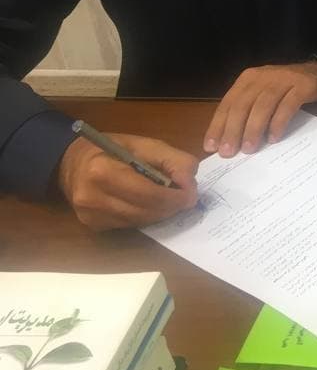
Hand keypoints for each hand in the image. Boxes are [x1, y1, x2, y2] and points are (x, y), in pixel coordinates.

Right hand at [58, 133, 198, 230]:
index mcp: (103, 172)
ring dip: (161, 213)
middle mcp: (92, 198)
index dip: (175, 197)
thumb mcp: (144, 144)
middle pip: (145, 211)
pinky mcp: (93, 225)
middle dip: (172, 206)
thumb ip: (173, 160)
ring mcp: (91, 215)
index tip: (192, 194)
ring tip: (171, 199)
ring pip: (140, 222)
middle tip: (187, 198)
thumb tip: (189, 183)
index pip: (148, 194)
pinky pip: (130, 225)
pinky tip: (150, 204)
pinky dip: (146, 216)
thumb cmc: (112, 149)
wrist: (71, 163)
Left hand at [204, 61, 316, 156]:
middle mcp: (263, 76)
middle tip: (228, 151)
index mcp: (248, 79)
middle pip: (243, 104)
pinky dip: (278, 123)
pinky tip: (273, 138)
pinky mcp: (303, 86)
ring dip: (253, 128)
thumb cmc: (287, 89)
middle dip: (233, 129)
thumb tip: (229, 140)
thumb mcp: (263, 95)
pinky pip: (287, 106)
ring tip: (249, 149)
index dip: (218, 125)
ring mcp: (284, 79)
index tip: (212, 146)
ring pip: (263, 105)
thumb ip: (248, 111)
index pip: (228, 103)